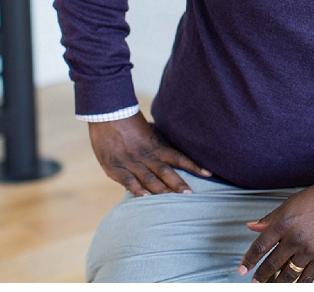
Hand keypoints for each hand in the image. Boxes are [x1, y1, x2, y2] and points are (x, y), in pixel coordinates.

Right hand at [88, 111, 210, 195]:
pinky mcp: (115, 167)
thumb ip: (156, 143)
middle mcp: (145, 155)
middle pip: (166, 171)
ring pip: (149, 179)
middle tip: (191, 196)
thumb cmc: (126, 120)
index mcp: (155, 145)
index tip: (208, 174)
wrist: (105, 112)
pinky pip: (127, 181)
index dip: (193, 166)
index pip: (178, 157)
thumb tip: (170, 150)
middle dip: (178, 184)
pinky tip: (146, 198)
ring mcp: (130, 162)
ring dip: (162, 191)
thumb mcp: (146, 130)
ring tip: (174, 201)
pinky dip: (137, 190)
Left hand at [239, 175, 313, 282]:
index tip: (243, 269)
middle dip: (261, 276)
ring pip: (288, 274)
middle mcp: (295, 237)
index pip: (260, 246)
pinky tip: (293, 284)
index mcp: (284, 222)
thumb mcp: (291, 203)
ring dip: (277, 283)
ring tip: (270, 286)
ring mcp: (309, 249)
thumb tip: (252, 226)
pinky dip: (299, 283)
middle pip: (272, 264)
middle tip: (255, 282)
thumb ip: (270, 218)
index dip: (249, 260)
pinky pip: (308, 277)